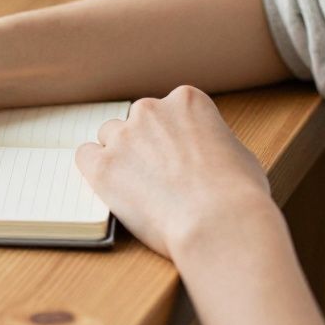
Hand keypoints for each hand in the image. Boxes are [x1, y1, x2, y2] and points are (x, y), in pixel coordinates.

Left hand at [75, 85, 271, 257]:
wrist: (220, 223)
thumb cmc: (238, 195)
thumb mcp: (237, 153)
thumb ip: (211, 141)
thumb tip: (206, 152)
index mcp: (187, 100)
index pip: (168, 110)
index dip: (172, 136)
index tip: (176, 156)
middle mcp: (151, 110)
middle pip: (137, 121)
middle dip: (144, 144)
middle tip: (157, 175)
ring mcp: (124, 136)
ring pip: (109, 136)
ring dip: (119, 156)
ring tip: (136, 186)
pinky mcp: (103, 166)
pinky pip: (85, 156)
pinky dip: (95, 169)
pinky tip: (109, 186)